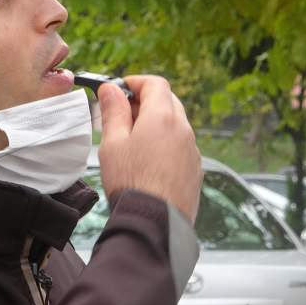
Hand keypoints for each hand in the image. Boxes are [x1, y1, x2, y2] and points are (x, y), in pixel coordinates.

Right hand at [97, 75, 201, 222]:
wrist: (155, 222)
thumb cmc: (131, 182)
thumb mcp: (113, 143)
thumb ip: (113, 112)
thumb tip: (111, 90)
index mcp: (163, 117)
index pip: (155, 84)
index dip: (136, 82)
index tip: (120, 89)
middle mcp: (183, 130)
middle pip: (168, 102)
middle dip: (145, 102)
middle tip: (122, 114)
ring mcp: (192, 151)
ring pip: (176, 125)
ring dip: (156, 124)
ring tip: (132, 141)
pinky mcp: (195, 170)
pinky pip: (181, 147)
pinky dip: (166, 144)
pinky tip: (148, 162)